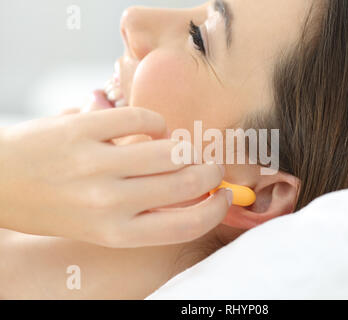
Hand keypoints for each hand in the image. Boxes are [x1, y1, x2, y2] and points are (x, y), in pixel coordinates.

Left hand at [0, 106, 230, 247]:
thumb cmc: (51, 207)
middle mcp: (109, 201)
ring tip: (184, 147)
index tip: (225, 196)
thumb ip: (144, 213)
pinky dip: (156, 123)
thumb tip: (192, 192)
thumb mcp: (98, 227)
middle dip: (212, 172)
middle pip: (188, 182)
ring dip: (188, 146)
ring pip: (171, 149)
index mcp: (115, 232)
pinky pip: (142, 119)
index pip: (187, 224)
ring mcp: (96, 162)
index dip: (216, 209)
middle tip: (214, 166)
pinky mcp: (85, 128)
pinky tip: (152, 129)